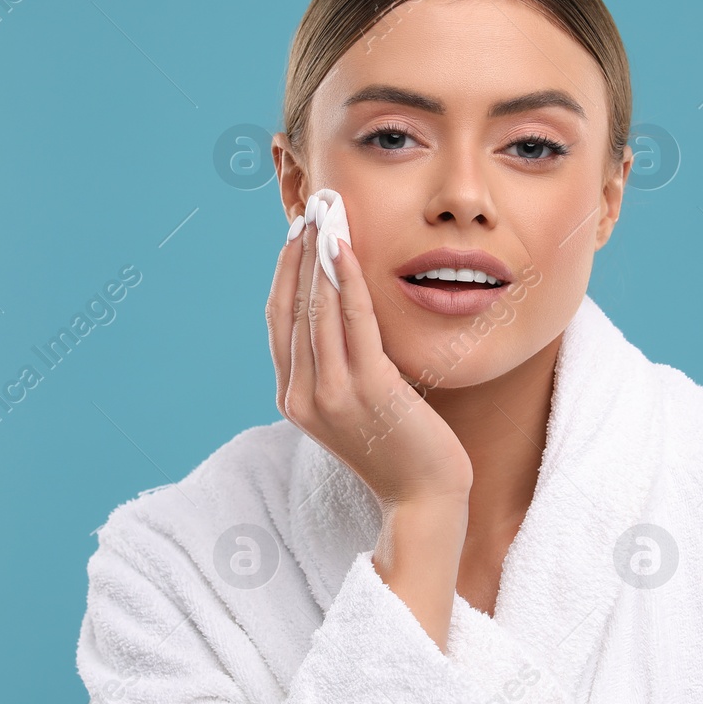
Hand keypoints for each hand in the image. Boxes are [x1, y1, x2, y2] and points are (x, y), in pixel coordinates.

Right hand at [267, 216, 473, 508]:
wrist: (424, 497)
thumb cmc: (399, 446)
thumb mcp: (357, 403)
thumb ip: (339, 365)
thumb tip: (341, 310)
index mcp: (293, 399)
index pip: (278, 321)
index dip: (284, 271)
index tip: (296, 231)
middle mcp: (303, 397)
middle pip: (293, 307)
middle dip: (299, 251)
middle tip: (311, 206)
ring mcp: (332, 395)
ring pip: (318, 309)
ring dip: (321, 254)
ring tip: (328, 214)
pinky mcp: (368, 390)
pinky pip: (353, 321)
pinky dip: (347, 280)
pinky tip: (344, 248)